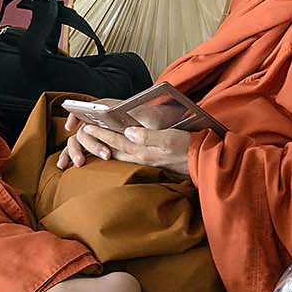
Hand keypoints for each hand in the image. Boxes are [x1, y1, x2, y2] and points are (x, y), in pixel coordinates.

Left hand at [56, 114, 192, 177]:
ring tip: (96, 145)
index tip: (87, 127)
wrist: (206, 162)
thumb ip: (149, 136)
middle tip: (85, 135)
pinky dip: (121, 155)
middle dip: (100, 142)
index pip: (118, 141)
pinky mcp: (155, 164)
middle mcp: (144, 158)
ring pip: (123, 156)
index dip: (102, 133)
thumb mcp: (170, 138)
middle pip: (116, 150)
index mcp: (145, 150)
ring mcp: (149, 162)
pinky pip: (132, 160)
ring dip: (109, 150)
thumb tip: (129, 131)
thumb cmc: (191, 147)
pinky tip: (119, 153)